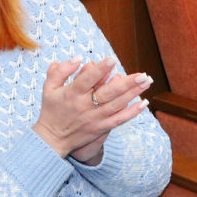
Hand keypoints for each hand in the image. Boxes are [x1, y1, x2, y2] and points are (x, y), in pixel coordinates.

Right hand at [33, 59, 150, 160]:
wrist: (52, 139)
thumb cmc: (51, 109)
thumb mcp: (48, 87)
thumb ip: (61, 71)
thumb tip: (78, 58)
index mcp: (72, 94)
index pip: (87, 80)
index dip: (100, 70)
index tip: (112, 59)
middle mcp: (85, 106)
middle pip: (108, 93)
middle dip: (127, 83)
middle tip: (142, 74)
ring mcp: (95, 118)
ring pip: (117, 105)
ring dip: (134, 93)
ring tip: (147, 81)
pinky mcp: (101, 128)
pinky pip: (119, 120)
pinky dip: (132, 112)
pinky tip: (144, 103)